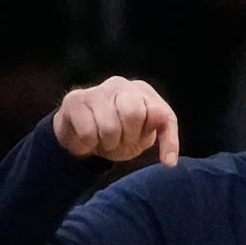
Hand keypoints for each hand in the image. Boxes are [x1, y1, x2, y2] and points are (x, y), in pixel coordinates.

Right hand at [53, 77, 178, 166]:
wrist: (83, 136)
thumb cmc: (122, 134)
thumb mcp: (145, 137)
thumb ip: (163, 138)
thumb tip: (170, 160)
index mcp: (142, 91)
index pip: (160, 114)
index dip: (163, 141)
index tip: (166, 160)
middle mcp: (121, 85)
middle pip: (133, 113)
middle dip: (129, 137)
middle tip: (122, 142)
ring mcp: (97, 90)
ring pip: (109, 127)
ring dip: (108, 143)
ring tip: (105, 139)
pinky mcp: (75, 100)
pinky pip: (88, 132)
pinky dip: (90, 143)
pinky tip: (89, 136)